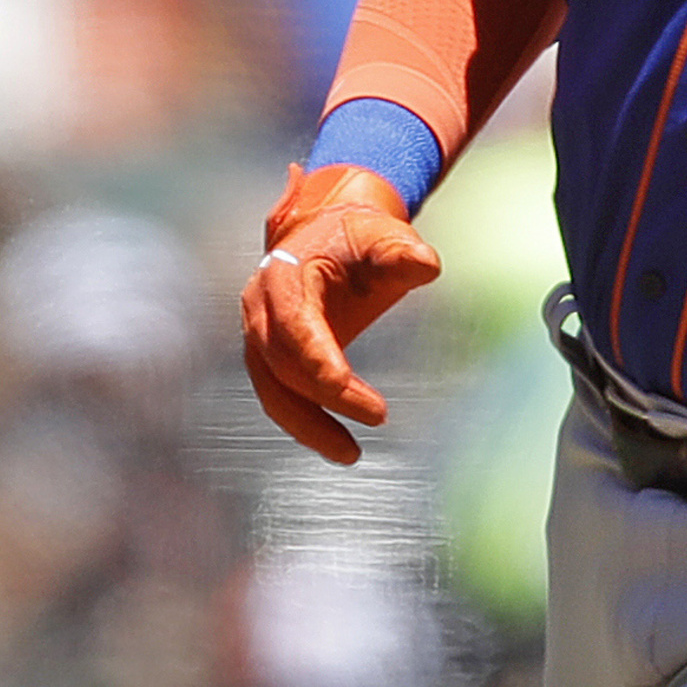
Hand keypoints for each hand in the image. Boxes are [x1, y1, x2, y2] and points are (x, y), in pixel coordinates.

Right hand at [243, 165, 442, 464]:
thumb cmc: (356, 237)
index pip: (294, 324)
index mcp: (284, 276)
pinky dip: (305, 423)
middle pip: (282, 364)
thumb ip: (402, 252)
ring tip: (350, 454)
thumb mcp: (382, 236)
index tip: (343, 387)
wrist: (325, 232)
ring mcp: (258, 335)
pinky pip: (279, 397)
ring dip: (308, 426)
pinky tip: (338, 444)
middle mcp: (261, 308)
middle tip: (378, 415)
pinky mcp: (268, 357)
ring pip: (273, 391)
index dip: (315, 358)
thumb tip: (427, 265)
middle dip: (324, 397)